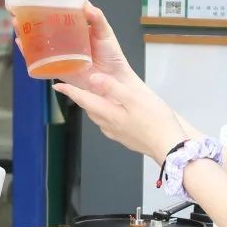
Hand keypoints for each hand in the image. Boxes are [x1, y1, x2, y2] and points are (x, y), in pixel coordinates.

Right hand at [12, 2, 136, 88]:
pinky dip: (30, 54)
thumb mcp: (105, 32)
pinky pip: (41, 61)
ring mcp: (60, 55)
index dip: (46, 8)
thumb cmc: (112, 55)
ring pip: (40, 43)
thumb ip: (97, 18)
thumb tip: (85, 4)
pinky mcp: (58, 69)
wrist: (114, 80)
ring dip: (26, 34)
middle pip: (44, 29)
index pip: (59, 16)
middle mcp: (66, 41)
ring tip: (17, 24)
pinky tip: (21, 45)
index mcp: (76, 30)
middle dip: (30, 20)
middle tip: (19, 11)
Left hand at [54, 72, 183, 162]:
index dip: (69, 92)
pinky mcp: (125, 138)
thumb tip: (93, 79)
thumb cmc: (155, 121)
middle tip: (75, 86)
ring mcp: (116, 134)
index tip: (56, 86)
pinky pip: (109, 123)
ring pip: (99, 116)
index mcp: (108, 114)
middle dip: (81, 97)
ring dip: (93, 105)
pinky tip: (114, 109)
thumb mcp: (134, 98)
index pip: (83, 100)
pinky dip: (106, 113)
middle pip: (89, 109)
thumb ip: (112, 88)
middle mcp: (108, 125)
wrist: (170, 147)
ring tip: (93, 95)